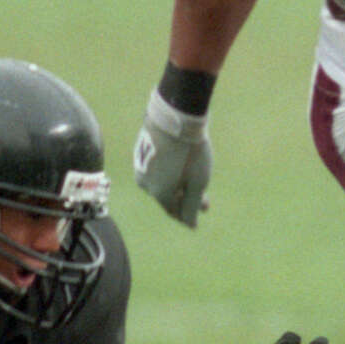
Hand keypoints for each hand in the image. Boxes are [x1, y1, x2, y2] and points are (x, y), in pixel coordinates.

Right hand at [134, 89, 211, 225]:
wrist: (175, 118)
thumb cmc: (190, 151)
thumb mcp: (198, 182)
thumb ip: (193, 206)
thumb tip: (190, 226)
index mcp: (160, 195)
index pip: (175, 212)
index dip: (189, 214)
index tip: (203, 209)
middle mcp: (146, 185)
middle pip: (167, 197)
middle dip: (186, 198)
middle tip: (204, 196)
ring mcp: (141, 168)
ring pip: (160, 182)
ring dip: (176, 184)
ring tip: (192, 177)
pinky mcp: (140, 152)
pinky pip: (155, 169)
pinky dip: (168, 170)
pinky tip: (179, 162)